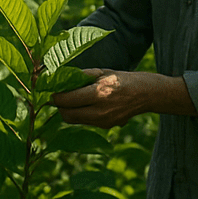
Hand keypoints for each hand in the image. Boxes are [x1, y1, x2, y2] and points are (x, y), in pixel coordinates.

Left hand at [51, 69, 176, 128]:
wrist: (148, 94)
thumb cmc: (123, 79)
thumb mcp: (102, 72)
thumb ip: (80, 76)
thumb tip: (59, 77)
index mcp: (99, 93)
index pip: (66, 100)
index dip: (54, 96)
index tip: (50, 90)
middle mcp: (100, 111)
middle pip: (66, 114)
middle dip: (59, 106)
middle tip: (58, 96)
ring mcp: (104, 121)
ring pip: (74, 120)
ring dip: (68, 111)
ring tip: (70, 99)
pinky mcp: (107, 126)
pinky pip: (85, 122)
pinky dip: (80, 114)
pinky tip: (84, 104)